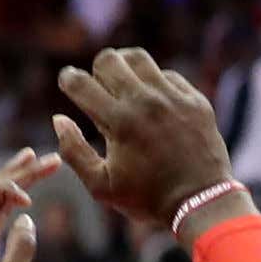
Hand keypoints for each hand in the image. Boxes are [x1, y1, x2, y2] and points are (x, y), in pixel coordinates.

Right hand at [55, 48, 234, 226]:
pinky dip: (155, 83)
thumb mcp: (101, 186)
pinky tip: (153, 101)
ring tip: (123, 85)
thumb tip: (58, 119)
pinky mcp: (196, 101)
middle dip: (96, 71)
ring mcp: (173, 98)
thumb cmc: (147, 199)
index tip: (68, 82)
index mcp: (119, 122)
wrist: (202, 203)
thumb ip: (74, 151)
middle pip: (108, 60)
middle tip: (99, 88)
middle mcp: (146, 102)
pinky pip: (168, 75)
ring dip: (124, 67)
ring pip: (138, 58)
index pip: (81, 82)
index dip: (68, 79)